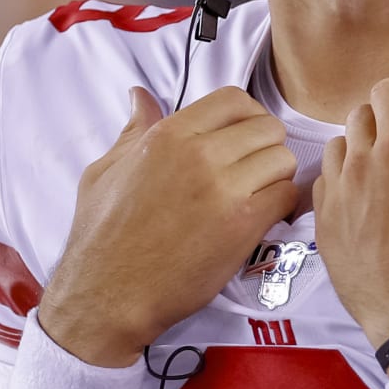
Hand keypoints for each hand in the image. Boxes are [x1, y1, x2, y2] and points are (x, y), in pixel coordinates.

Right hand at [38, 87, 297, 365]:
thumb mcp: (106, 170)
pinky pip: (286, 195)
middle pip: (268, 128)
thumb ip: (134, 130)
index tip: (241, 137)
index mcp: (168, 135)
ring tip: (258, 193)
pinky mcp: (243, 224)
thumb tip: (140, 95)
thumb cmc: (102, 235)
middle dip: (266, 146)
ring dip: (277, 175)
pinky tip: (263, 215)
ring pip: (283, 159)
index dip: (246, 116)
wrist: (109, 293)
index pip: (234, 100)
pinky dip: (282, 204)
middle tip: (254, 169)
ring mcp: (224, 189)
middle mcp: (200, 155)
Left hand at [314, 74, 388, 366]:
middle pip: (360, 114)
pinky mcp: (321, 225)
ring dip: (360, 148)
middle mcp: (359, 163)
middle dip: (386, 120)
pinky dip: (343, 181)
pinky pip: (323, 183)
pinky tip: (366, 205)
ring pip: (337, 147)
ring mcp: (335, 195)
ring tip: (385, 177)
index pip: (387, 90)